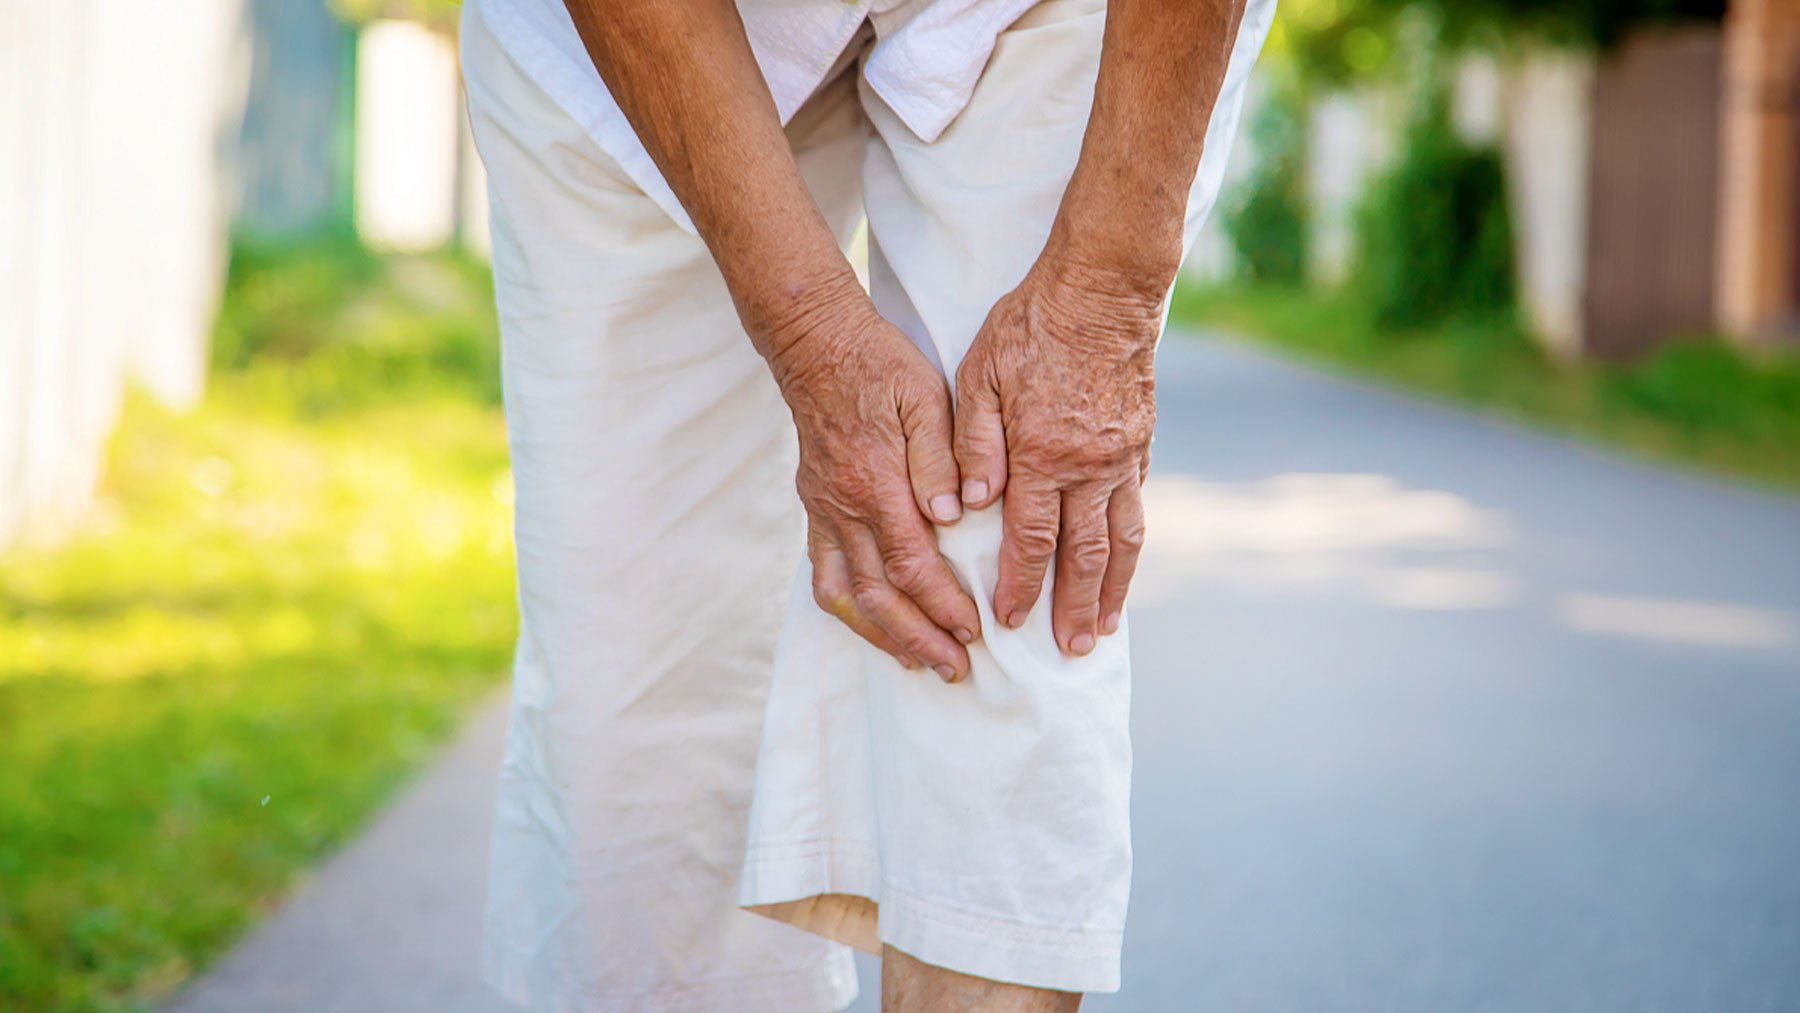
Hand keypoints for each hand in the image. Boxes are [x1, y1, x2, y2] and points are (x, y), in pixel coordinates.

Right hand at [770, 297, 980, 681]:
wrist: (819, 347)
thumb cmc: (882, 367)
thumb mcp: (927, 396)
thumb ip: (941, 458)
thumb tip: (952, 514)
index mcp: (876, 481)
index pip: (911, 562)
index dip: (942, 603)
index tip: (974, 630)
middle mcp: (843, 506)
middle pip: (877, 593)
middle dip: (918, 638)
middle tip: (956, 668)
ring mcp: (823, 511)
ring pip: (845, 595)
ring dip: (882, 636)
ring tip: (919, 662)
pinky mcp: (815, 510)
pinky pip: (824, 575)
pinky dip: (851, 610)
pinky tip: (879, 626)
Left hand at [953, 253, 1164, 655]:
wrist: (1104, 287)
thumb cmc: (1031, 326)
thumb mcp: (980, 375)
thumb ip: (973, 444)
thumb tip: (965, 506)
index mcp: (1043, 454)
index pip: (1031, 541)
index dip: (1021, 586)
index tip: (1010, 622)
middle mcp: (1090, 465)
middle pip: (1084, 556)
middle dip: (1073, 609)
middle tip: (1069, 652)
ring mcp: (1122, 457)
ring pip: (1121, 541)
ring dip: (1112, 591)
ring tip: (1102, 629)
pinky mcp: (1141, 443)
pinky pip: (1136, 508)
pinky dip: (1129, 547)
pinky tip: (1121, 568)